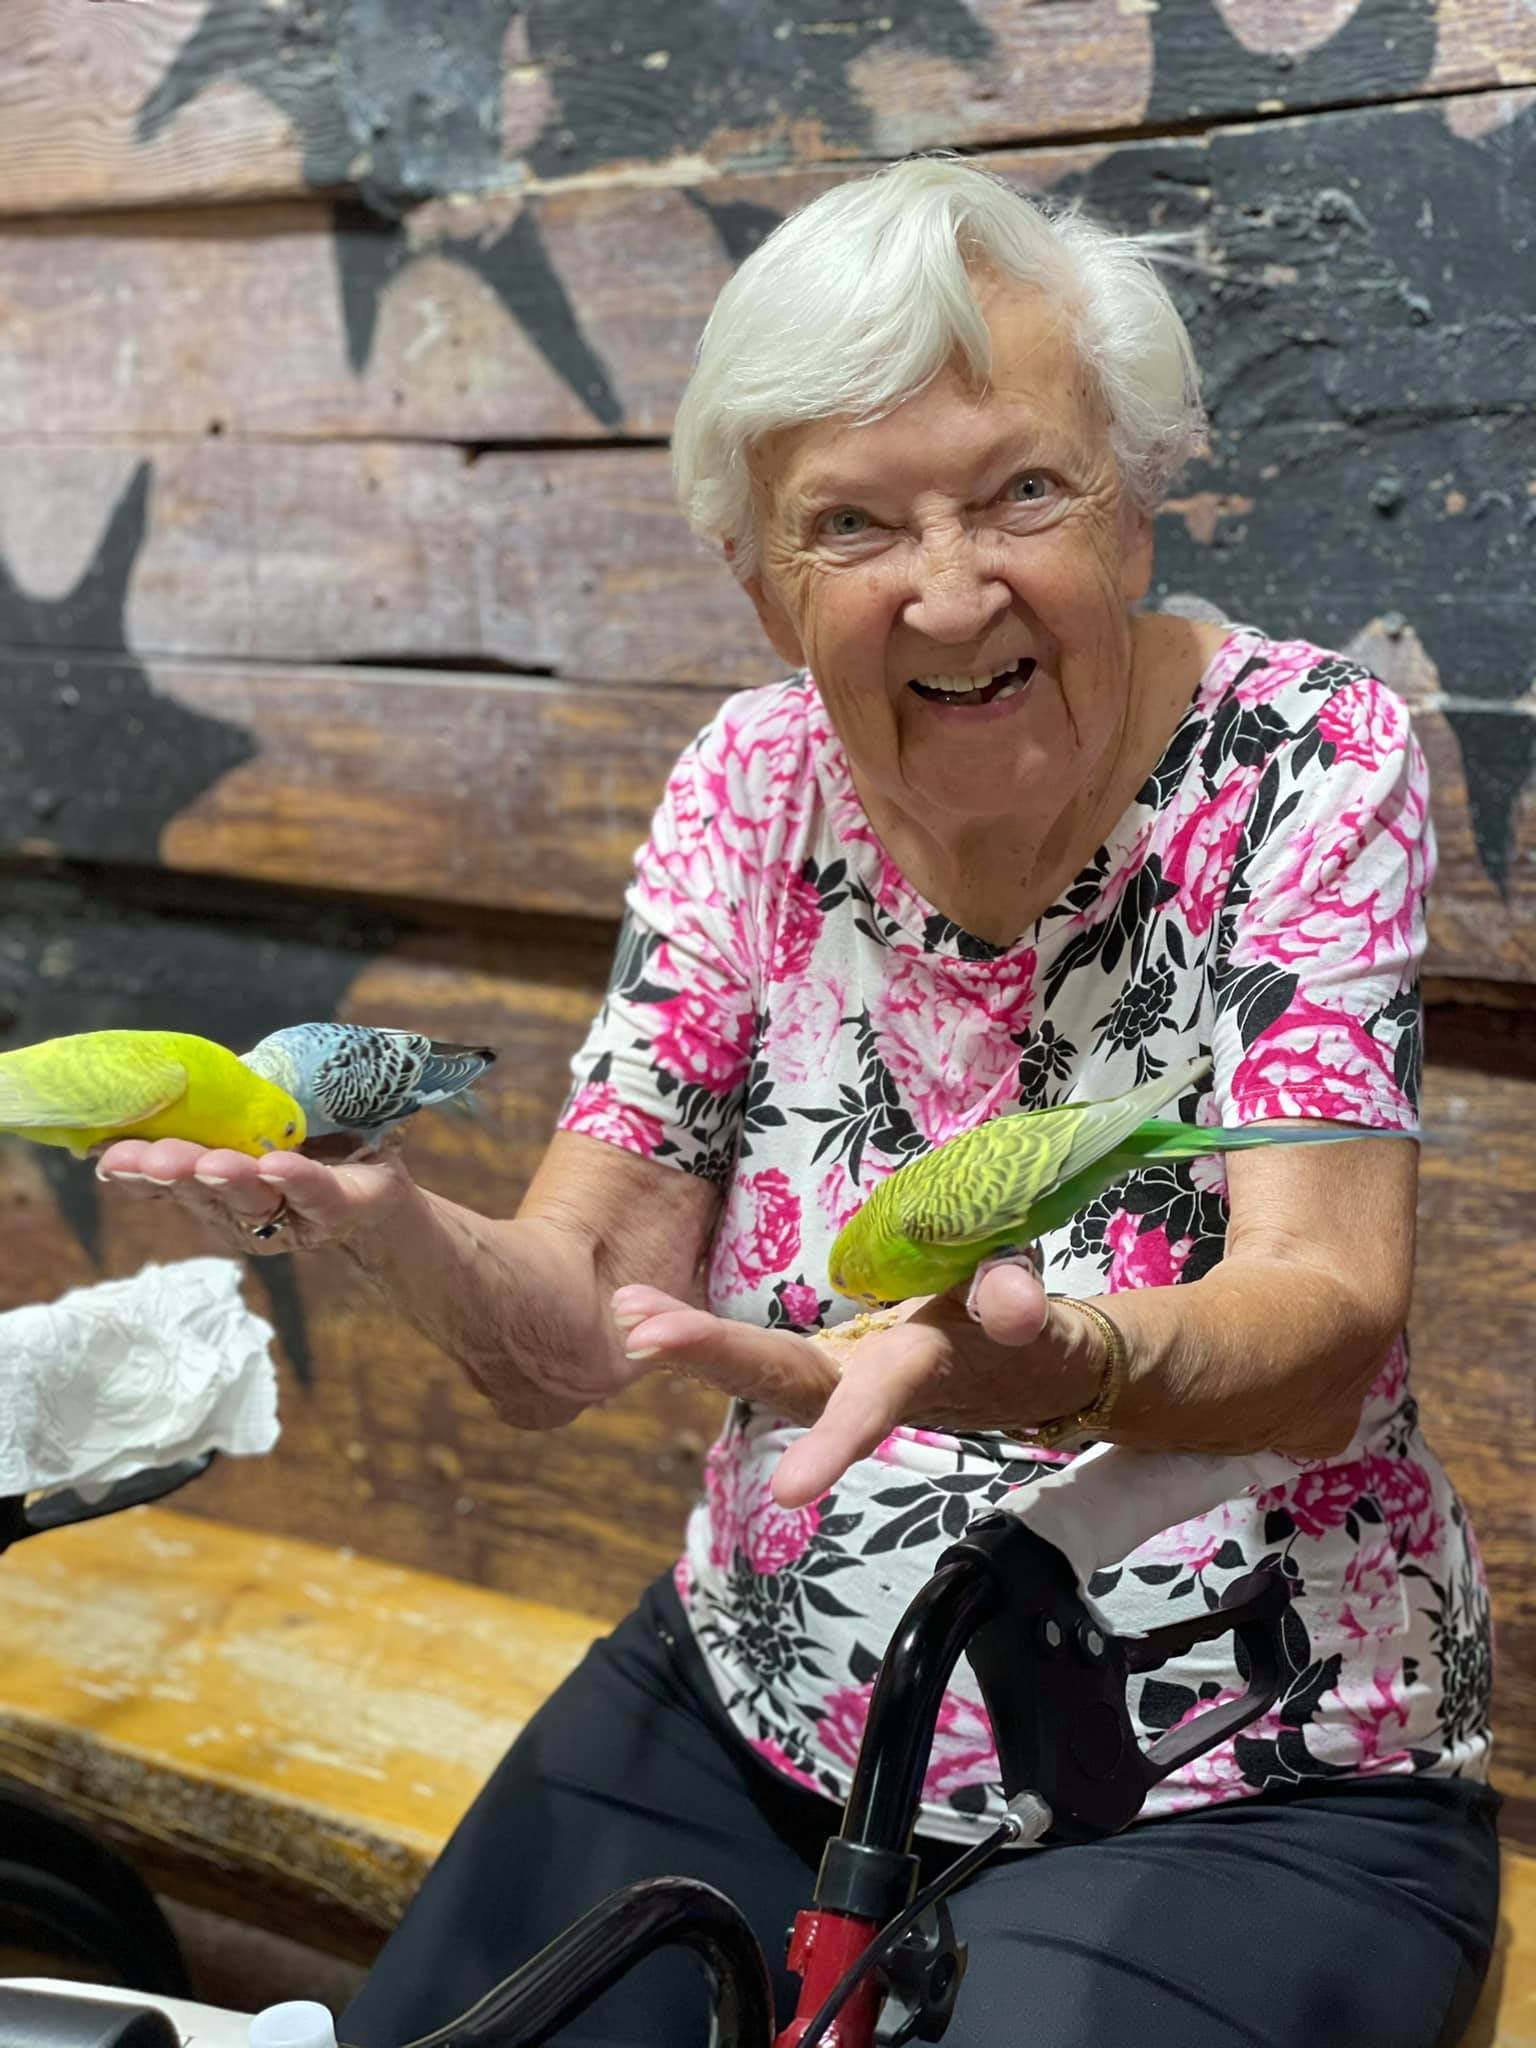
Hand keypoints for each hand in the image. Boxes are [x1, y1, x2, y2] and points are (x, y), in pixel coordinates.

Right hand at [93, 1131, 413, 1258]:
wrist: (381, 1180)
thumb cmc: (306, 1145)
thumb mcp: (254, 1121)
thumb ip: (213, 1113)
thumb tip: (161, 1077)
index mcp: (213, 1186)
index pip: (167, 1182)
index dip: (135, 1172)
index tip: (105, 1156)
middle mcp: (242, 1209)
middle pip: (202, 1192)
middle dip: (173, 1174)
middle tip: (147, 1160)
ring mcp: (289, 1214)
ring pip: (251, 1199)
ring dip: (229, 1178)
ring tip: (210, 1162)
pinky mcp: (338, 1208)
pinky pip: (314, 1194)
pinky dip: (295, 1179)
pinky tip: (277, 1166)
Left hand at [613, 1256, 1104, 1507]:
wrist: (1028, 1365)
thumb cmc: (1026, 1331)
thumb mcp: (1032, 1306)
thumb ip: (1014, 1301)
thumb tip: (1013, 1311)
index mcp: (918, 1371)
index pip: (872, 1401)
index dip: (835, 1440)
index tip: (789, 1491)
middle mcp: (865, 1385)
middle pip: (786, 1381)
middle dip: (717, 1357)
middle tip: (643, 1335)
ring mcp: (838, 1377)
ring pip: (762, 1370)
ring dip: (694, 1347)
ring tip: (629, 1315)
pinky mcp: (824, 1365)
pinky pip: (757, 1352)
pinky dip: (702, 1337)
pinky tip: (640, 1315)